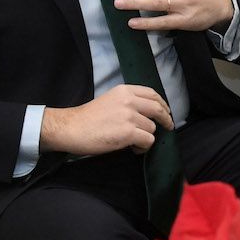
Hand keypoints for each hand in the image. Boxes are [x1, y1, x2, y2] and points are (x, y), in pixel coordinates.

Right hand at [40, 85, 173, 155]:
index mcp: (124, 91)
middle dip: (166, 119)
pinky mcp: (129, 132)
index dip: (162, 103)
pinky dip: (143, 147)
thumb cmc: (87, 118)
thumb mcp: (109, 100)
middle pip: (158, 109)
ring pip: (152, 128)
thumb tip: (147, 113)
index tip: (166, 111)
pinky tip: (134, 148)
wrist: (71, 128)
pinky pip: (148, 140)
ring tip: (134, 142)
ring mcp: (129, 116)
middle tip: (168, 127)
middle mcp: (129, 101)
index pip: (152, 93)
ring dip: (146, 137)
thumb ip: (127, 102)